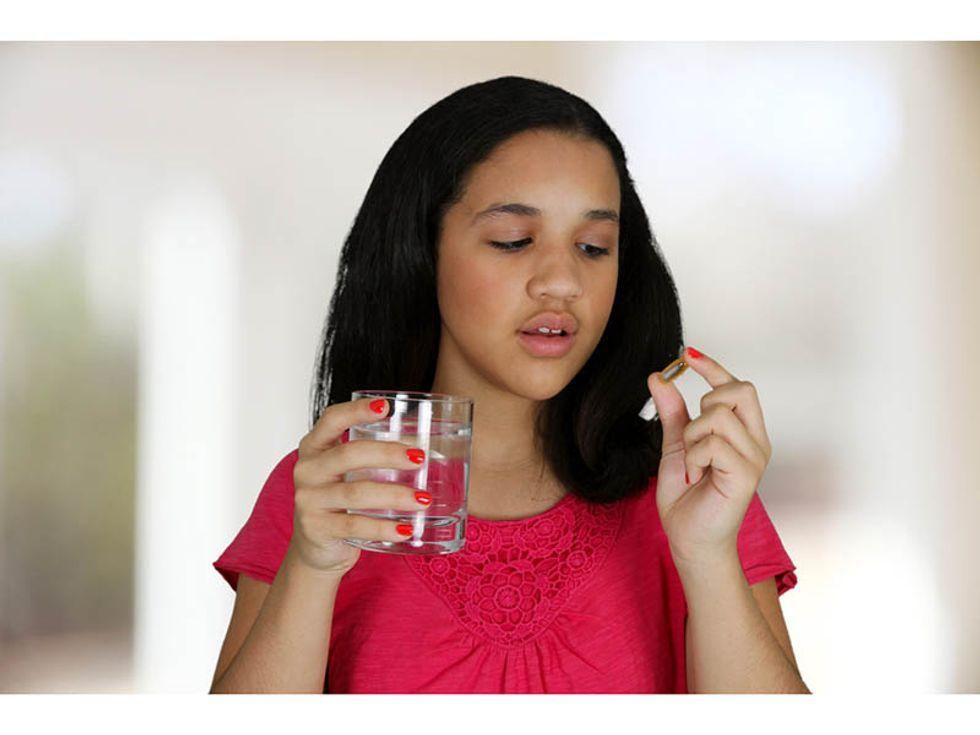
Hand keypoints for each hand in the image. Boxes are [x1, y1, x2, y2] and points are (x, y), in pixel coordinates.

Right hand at [289, 397, 432, 575]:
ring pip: (356, 493)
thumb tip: (423, 448)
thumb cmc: (339, 503)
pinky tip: (406, 530)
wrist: (316, 549)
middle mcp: (307, 470)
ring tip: (423, 499)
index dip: (356, 410)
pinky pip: (355, 525)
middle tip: (420, 458)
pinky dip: (384, 528)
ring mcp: (309, 500)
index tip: (385, 406)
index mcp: (315, 448)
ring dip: (394, 495)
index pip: (332, 420)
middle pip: (349, 454)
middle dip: (388, 454)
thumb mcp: (346, 474)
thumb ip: (370, 459)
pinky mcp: (317, 529)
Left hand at [646, 346, 772, 567]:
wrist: (688, 538)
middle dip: (705, 403)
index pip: (737, 385)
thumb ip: (672, 413)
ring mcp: (755, 457)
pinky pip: (713, 443)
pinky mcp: (747, 474)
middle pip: (739, 389)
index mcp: (743, 432)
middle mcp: (756, 441)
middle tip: (693, 437)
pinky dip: (693, 456)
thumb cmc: (686, 496)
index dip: (713, 366)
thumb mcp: (675, 445)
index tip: (687, 354)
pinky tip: (696, 476)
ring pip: (718, 415)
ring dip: (692, 437)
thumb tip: (658, 377)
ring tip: (693, 464)